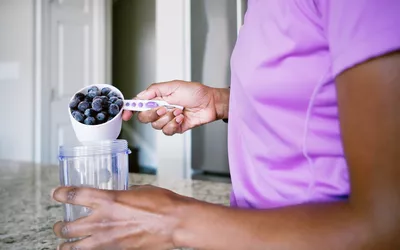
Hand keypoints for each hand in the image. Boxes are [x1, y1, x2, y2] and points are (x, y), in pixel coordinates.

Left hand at [52, 185, 187, 249]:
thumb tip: (121, 195)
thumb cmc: (163, 204)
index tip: (57, 193)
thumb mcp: (139, 190)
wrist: (175, 223)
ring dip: (67, 245)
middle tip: (59, 225)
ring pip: (75, 248)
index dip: (61, 194)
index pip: (74, 195)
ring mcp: (108, 239)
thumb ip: (123, 194)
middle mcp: (103, 221)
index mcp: (108, 200)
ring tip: (65, 244)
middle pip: (67, 227)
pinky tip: (90, 248)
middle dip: (59, 226)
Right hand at [122, 80, 224, 135]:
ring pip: (156, 126)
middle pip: (144, 118)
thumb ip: (154, 90)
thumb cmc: (195, 92)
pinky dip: (174, 124)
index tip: (126, 114)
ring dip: (168, 118)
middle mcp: (160, 109)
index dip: (130, 110)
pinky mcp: (176, 128)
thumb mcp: (173, 86)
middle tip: (164, 108)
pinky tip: (181, 117)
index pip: (138, 105)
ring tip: (179, 110)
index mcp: (157, 98)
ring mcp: (168, 119)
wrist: (210, 103)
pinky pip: (167, 131)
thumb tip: (139, 96)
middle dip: (153, 114)